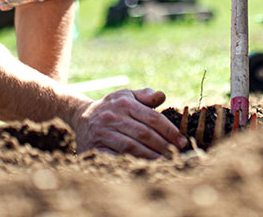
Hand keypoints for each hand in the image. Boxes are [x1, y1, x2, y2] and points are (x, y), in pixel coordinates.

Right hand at [72, 88, 186, 158]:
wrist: (80, 116)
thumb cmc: (111, 106)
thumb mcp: (126, 96)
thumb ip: (145, 96)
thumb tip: (162, 96)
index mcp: (124, 103)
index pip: (152, 117)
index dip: (169, 130)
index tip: (182, 141)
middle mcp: (112, 117)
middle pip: (144, 133)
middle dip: (163, 145)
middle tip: (176, 154)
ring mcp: (102, 133)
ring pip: (131, 146)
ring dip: (150, 156)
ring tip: (164, 162)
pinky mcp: (94, 148)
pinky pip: (115, 157)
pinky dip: (130, 163)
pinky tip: (142, 167)